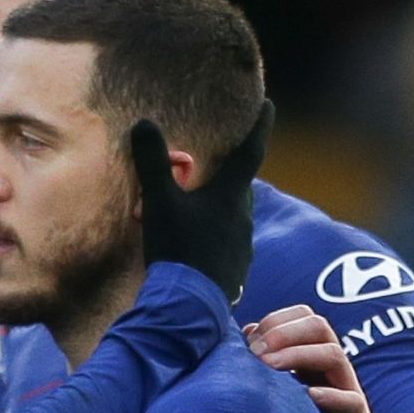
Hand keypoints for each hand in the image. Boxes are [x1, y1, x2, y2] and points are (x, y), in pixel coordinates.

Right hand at [131, 101, 272, 302]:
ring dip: (222, 205)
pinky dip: (216, 233)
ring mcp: (242, 247)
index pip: (251, 152)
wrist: (189, 306)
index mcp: (231, 196)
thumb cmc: (178, 249)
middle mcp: (243, 218)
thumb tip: (143, 124)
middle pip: (243, 186)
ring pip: (235, 215)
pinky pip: (228, 241)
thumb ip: (152, 163)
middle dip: (234, 171)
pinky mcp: (234, 270)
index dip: (260, 126)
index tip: (270, 106)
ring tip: (201, 204)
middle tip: (223, 160)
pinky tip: (199, 243)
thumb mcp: (159, 202)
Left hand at [245, 304, 412, 412]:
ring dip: (298, 355)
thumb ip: (269, 361)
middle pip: (319, 325)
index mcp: (315, 353)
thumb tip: (247, 333)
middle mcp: (333, 365)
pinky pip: (351, 400)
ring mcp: (347, 388)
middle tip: (256, 352)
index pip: (303, 315)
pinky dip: (329, 395)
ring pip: (334, 354)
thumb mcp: (287, 389)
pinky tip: (308, 396)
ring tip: (270, 367)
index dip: (276, 320)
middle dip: (284, 332)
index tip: (248, 340)